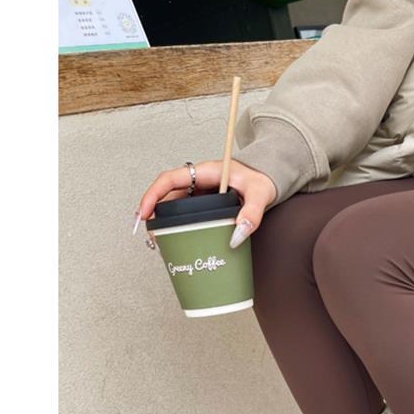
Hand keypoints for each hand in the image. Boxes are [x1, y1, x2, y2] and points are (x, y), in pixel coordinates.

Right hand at [134, 159, 276, 247]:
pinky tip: (174, 238)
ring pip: (174, 205)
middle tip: (151, 236)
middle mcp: (199, 181)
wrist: (269, 179)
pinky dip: (176, 224)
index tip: (144, 212)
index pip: (170, 179)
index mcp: (205, 172)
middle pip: (167, 195)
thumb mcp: (260, 194)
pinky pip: (185, 212)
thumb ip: (252, 214)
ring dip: (163, 221)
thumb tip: (237, 235)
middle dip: (154, 214)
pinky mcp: (204, 203)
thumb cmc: (262, 180)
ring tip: (159, 240)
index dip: (153, 195)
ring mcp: (200, 192)